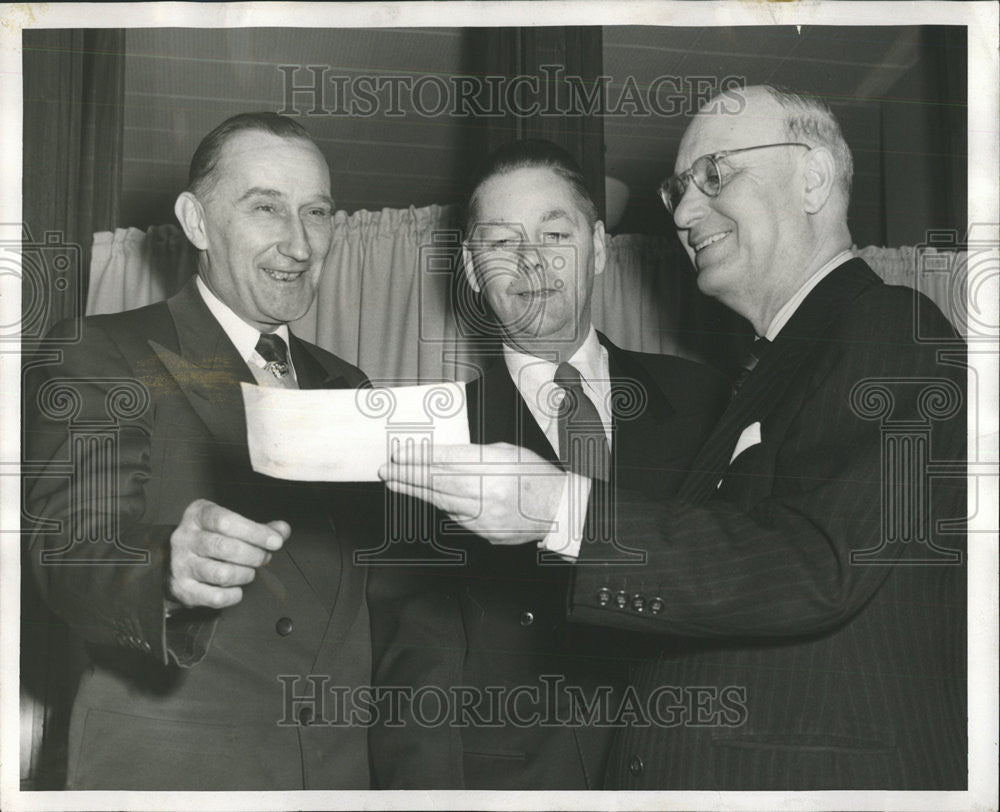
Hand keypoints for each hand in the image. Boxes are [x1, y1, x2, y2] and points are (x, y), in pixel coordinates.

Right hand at [168, 499, 288, 608]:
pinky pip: (215, 597)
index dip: (255, 532)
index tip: (275, 541)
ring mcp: (181, 563)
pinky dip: (233, 595)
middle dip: (254, 555)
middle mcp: (185, 538)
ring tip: (249, 571)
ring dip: (245, 575)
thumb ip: (259, 528)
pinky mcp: (182, 588)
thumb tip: (282, 530)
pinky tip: (237, 589)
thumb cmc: (211, 538)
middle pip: (225, 547)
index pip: (226, 521)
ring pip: (221, 574)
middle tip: (264, 557)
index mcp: (198, 515)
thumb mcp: (232, 525)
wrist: (177, 559)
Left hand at [379, 442, 565, 544]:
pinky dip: (440, 506)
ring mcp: (485, 514)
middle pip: (438, 480)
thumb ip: (475, 455)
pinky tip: (426, 498)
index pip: (446, 459)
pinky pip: (455, 517)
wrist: (558, 510)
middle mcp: (487, 490)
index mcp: (494, 465)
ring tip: (395, 482)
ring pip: (441, 500)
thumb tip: (442, 458)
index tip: (399, 453)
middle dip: (408, 474)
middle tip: (387, 469)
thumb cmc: (535, 477)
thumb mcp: (507, 452)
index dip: (419, 456)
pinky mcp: (485, 531)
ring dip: (415, 490)